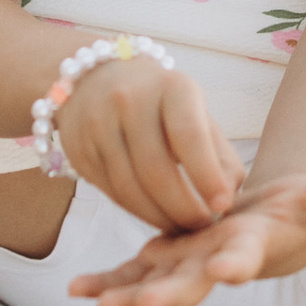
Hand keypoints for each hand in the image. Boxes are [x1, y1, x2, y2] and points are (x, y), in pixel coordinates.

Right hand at [55, 54, 243, 239]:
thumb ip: (219, 154)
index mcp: (170, 86)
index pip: (189, 134)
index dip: (207, 175)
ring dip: (160, 218)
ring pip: (130, 188)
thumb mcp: (196, 113)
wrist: (97, 78)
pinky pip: (112, 192)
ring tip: (181, 228)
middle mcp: (129, 100)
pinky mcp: (79, 149)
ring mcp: (98, 123)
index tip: (223, 206)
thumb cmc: (161, 103)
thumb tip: (226, 201)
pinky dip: (138, 212)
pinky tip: (155, 216)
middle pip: (156, 169)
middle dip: (184, 208)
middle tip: (203, 226)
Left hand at [69, 165, 305, 305]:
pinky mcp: (166, 258)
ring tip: (94, 304)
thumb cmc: (297, 213)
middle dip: (164, 297)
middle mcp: (214, 265)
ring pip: (152, 286)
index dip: (239, 265)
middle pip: (190, 285)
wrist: (273, 233)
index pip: (246, 259)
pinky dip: (106, 283)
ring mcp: (186, 265)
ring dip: (125, 297)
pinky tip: (76, 289)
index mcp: (250, 249)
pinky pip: (131, 274)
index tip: (228, 272)